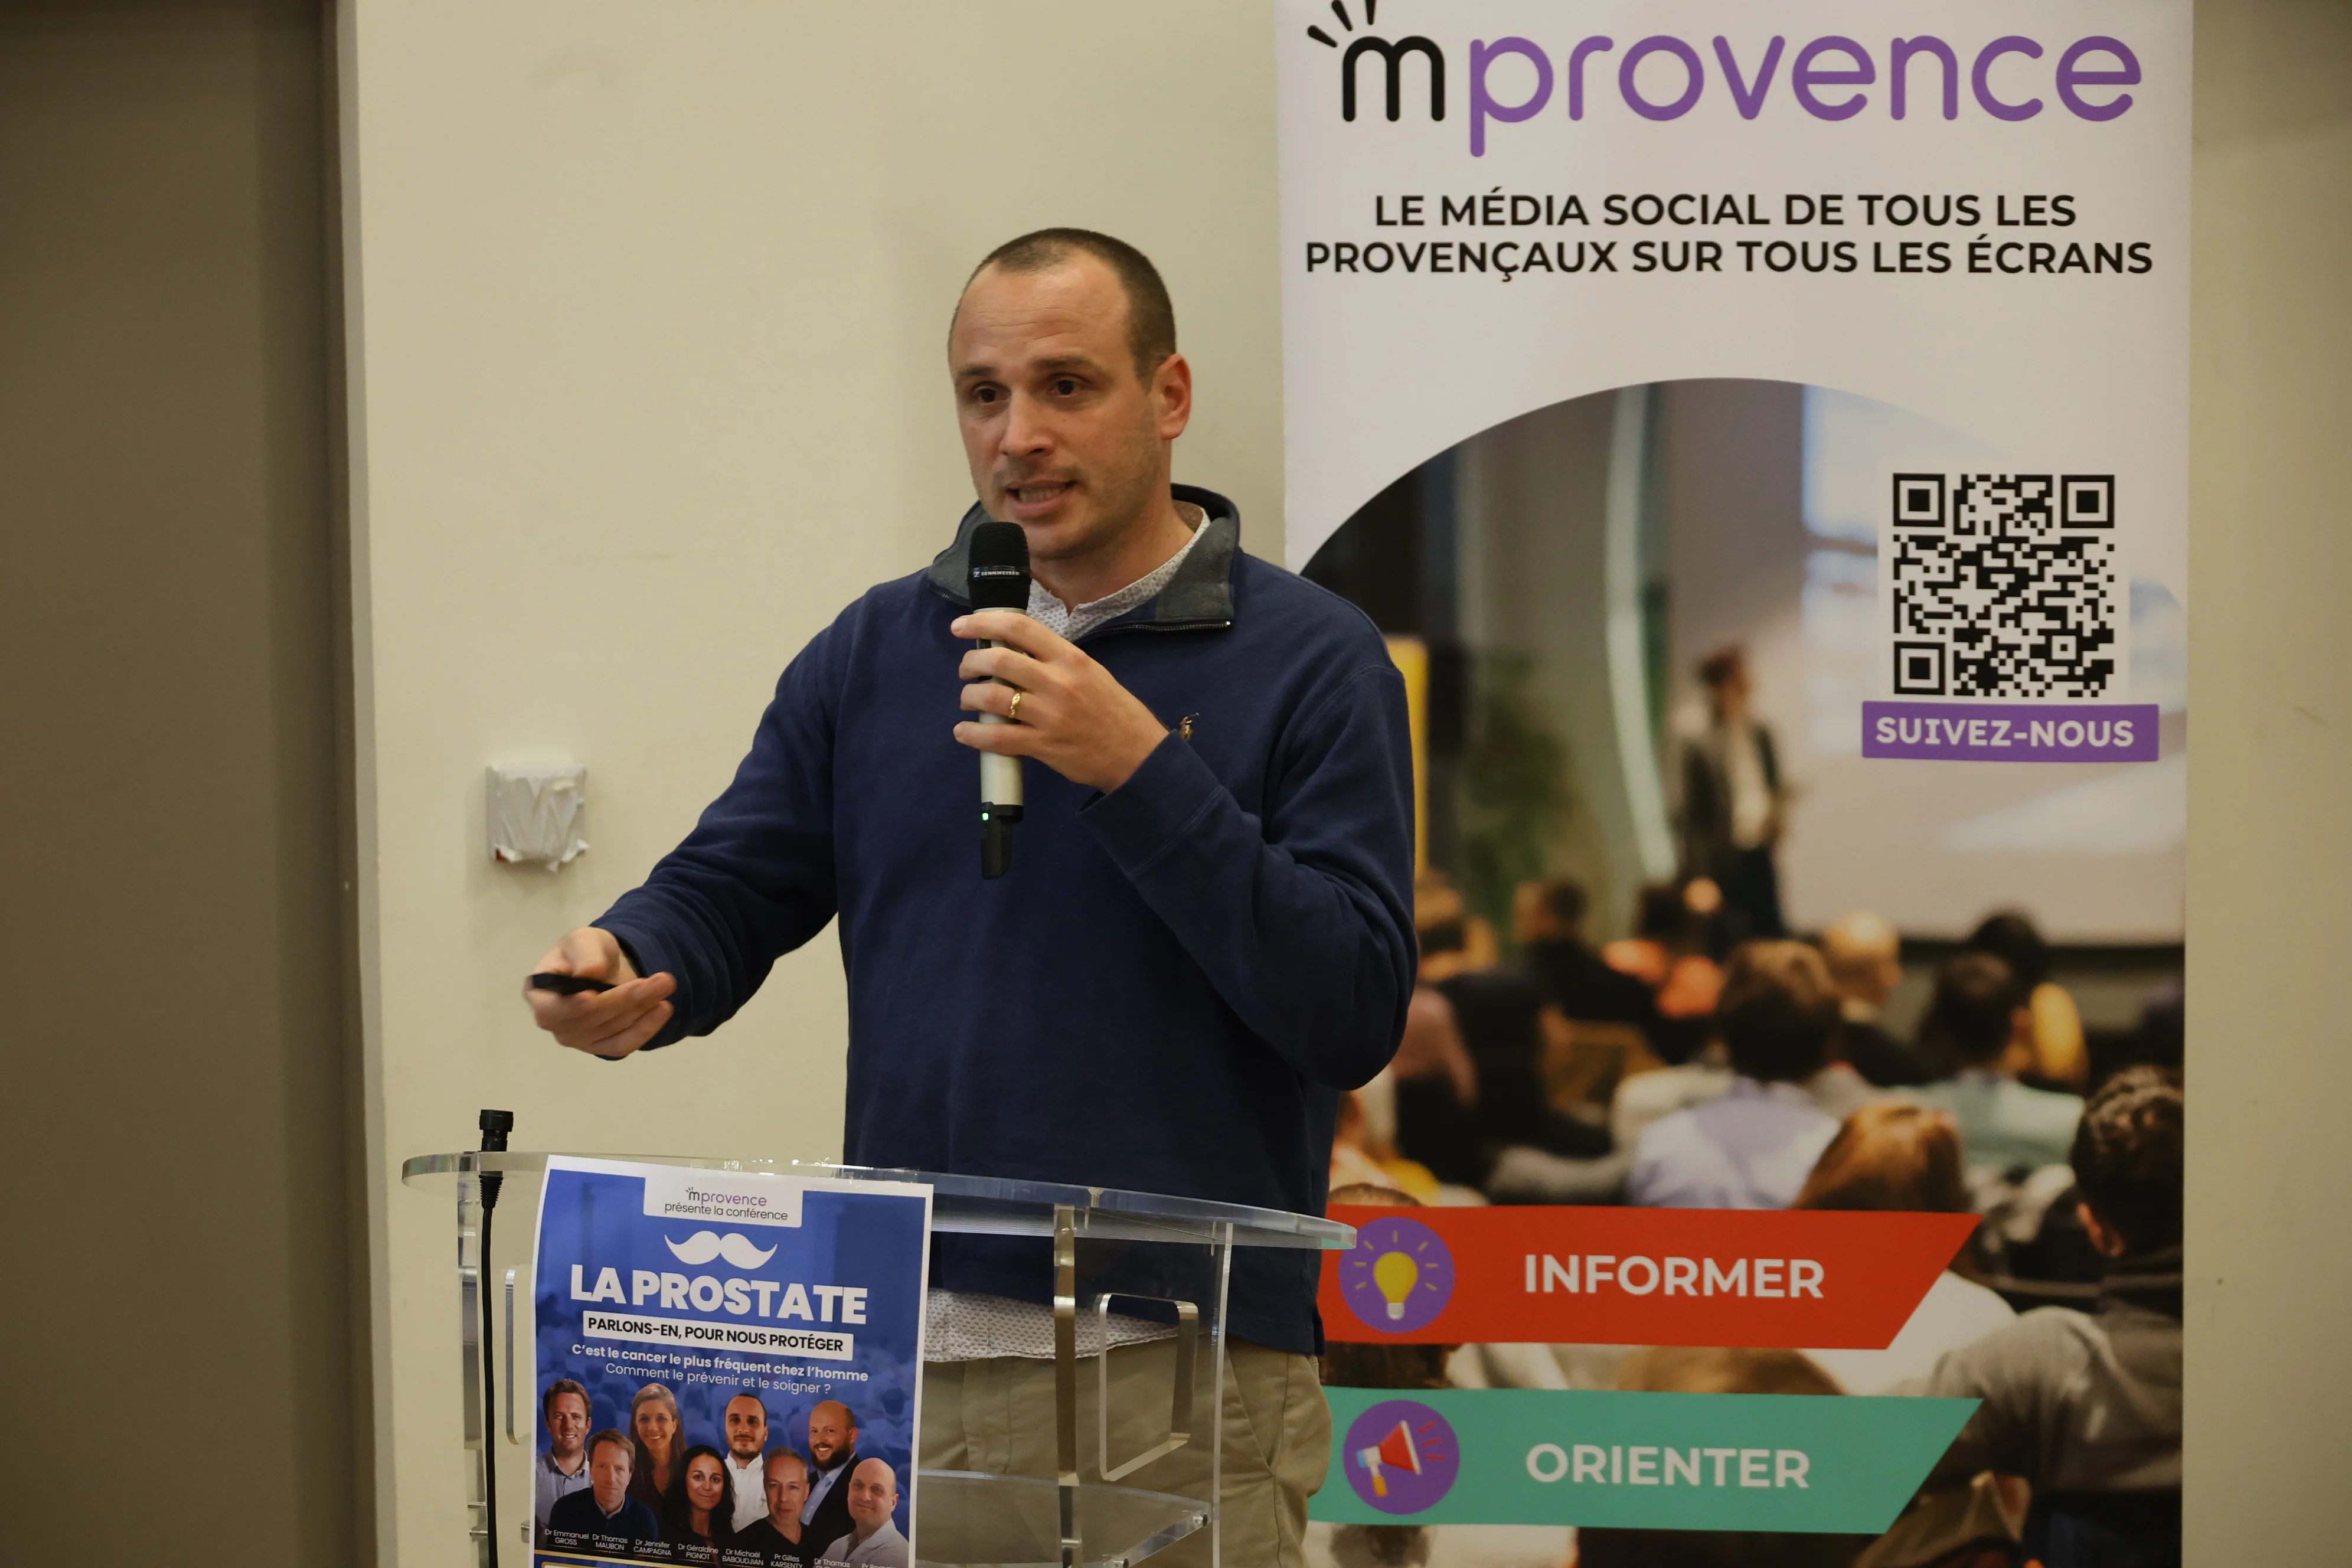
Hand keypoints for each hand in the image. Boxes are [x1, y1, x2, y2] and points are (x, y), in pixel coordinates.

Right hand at [523, 926, 675, 1059]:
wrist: (605, 967)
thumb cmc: (585, 952)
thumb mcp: (583, 941)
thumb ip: (584, 954)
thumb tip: (589, 973)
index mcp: (538, 994)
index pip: (552, 1009)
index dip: (572, 1005)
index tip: (593, 996)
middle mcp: (553, 1022)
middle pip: (590, 1018)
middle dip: (625, 998)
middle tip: (661, 978)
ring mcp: (576, 1038)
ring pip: (611, 1029)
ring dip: (642, 1007)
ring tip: (665, 984)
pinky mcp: (599, 1047)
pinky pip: (622, 1045)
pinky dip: (645, 1029)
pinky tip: (663, 1009)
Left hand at [951, 610, 1167, 791]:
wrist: (1136, 753)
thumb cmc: (1113, 710)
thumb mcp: (1090, 672)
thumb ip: (1055, 660)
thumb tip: (1014, 650)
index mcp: (1070, 658)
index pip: (1019, 628)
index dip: (983, 623)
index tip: (961, 626)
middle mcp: (1058, 682)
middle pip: (998, 660)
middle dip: (970, 663)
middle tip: (966, 670)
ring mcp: (1049, 715)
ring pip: (991, 697)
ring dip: (968, 697)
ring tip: (968, 701)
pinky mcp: (1043, 745)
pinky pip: (996, 738)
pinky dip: (972, 734)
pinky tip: (963, 732)